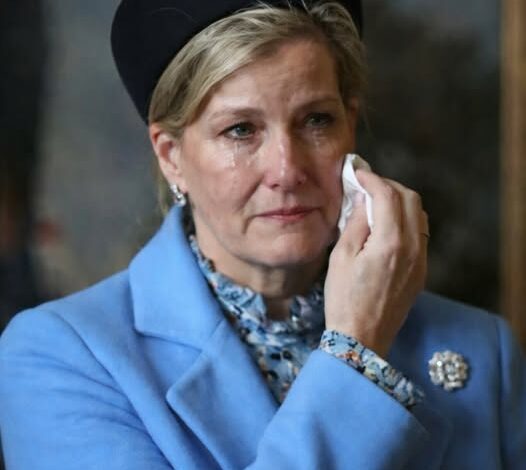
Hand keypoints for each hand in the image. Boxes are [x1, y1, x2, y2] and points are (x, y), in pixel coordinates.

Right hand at [324, 170, 427, 356]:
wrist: (362, 338)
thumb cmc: (343, 299)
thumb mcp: (341, 258)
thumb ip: (356, 223)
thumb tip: (363, 199)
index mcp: (390, 243)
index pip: (387, 196)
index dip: (371, 179)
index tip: (356, 174)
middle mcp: (413, 248)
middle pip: (411, 199)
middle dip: (389, 186)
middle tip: (366, 186)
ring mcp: (421, 260)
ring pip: (419, 215)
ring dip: (400, 201)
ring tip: (376, 203)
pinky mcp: (421, 271)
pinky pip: (420, 233)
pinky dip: (406, 220)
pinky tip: (386, 226)